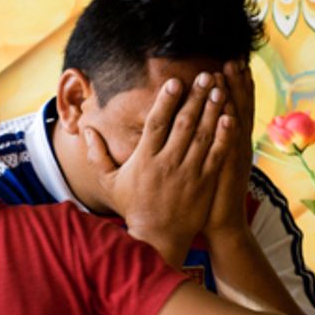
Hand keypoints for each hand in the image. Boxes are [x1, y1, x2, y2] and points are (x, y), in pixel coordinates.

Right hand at [82, 71, 230, 262]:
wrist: (157, 239)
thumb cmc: (132, 207)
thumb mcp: (109, 182)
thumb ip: (97, 155)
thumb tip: (85, 130)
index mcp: (144, 159)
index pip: (157, 123)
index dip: (166, 101)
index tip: (175, 81)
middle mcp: (167, 163)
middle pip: (183, 124)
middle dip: (194, 97)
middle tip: (204, 76)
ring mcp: (188, 173)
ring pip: (202, 135)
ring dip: (211, 110)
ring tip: (219, 89)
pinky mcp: (205, 184)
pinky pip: (216, 155)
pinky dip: (223, 136)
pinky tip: (230, 117)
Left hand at [205, 58, 255, 241]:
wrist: (222, 224)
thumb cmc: (209, 193)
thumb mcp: (212, 161)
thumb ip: (209, 140)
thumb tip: (200, 117)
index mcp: (232, 140)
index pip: (236, 105)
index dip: (235, 84)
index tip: (230, 61)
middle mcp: (238, 144)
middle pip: (240, 106)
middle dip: (237, 82)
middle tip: (233, 58)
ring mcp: (236, 156)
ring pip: (237, 120)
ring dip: (234, 95)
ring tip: (229, 72)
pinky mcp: (229, 170)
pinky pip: (230, 145)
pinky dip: (231, 128)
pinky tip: (229, 111)